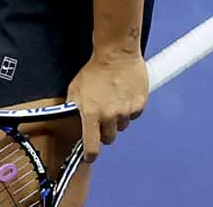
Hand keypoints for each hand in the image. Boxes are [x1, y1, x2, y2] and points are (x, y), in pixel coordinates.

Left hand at [64, 46, 148, 161]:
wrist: (116, 54)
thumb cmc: (94, 70)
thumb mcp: (75, 88)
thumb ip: (73, 107)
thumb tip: (73, 121)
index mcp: (91, 114)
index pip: (91, 145)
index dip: (90, 154)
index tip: (90, 157)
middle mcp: (109, 116)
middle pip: (108, 138)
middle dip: (104, 132)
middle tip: (102, 118)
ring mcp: (126, 111)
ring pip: (122, 126)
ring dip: (117, 119)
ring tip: (112, 101)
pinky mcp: (139, 105)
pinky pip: (134, 115)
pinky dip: (129, 110)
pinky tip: (123, 96)